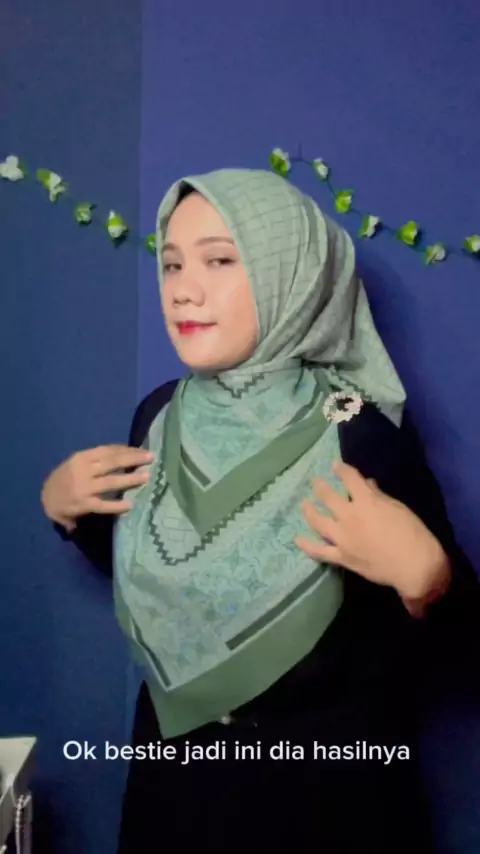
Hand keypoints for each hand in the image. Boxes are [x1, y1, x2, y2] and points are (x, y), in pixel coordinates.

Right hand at [41, 445, 154, 529]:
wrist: (47, 499)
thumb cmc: (67, 478)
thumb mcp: (78, 463)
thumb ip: (98, 459)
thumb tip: (126, 452)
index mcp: (81, 457)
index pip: (108, 450)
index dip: (126, 450)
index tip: (142, 450)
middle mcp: (82, 471)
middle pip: (112, 463)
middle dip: (133, 459)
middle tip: (151, 458)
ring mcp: (83, 488)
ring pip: (110, 482)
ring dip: (129, 479)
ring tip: (146, 477)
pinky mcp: (83, 504)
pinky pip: (103, 505)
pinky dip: (116, 505)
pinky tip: (129, 505)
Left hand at [295, 462, 450, 611]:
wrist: (415, 567)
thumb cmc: (413, 534)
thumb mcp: (398, 508)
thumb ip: (379, 496)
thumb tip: (367, 484)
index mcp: (366, 501)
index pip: (349, 478)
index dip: (341, 470)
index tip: (335, 466)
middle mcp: (349, 516)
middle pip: (328, 497)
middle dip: (320, 487)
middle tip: (315, 482)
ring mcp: (342, 538)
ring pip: (318, 521)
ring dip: (309, 510)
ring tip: (304, 504)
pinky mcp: (342, 557)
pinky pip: (319, 551)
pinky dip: (307, 545)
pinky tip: (298, 540)